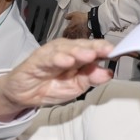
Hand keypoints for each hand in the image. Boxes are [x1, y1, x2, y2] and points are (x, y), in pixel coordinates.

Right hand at [0, 39, 114, 120]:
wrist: (24, 95)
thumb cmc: (49, 86)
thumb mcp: (75, 87)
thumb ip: (90, 79)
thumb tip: (107, 73)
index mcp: (77, 56)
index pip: (93, 49)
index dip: (104, 49)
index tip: (116, 52)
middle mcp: (65, 51)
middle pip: (81, 45)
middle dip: (95, 47)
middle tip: (106, 50)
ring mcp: (51, 54)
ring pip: (66, 48)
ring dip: (78, 51)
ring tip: (89, 55)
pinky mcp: (36, 60)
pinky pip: (48, 57)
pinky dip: (58, 58)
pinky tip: (66, 60)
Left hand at [62, 11, 90, 38]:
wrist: (90, 21)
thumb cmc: (81, 17)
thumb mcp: (74, 14)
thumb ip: (68, 16)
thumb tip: (65, 17)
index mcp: (68, 28)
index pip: (64, 34)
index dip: (64, 35)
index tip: (65, 35)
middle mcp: (72, 34)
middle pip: (68, 38)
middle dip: (69, 38)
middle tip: (70, 38)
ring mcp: (77, 36)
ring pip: (74, 40)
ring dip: (74, 40)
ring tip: (76, 40)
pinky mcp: (83, 38)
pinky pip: (81, 40)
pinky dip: (81, 40)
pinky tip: (82, 39)